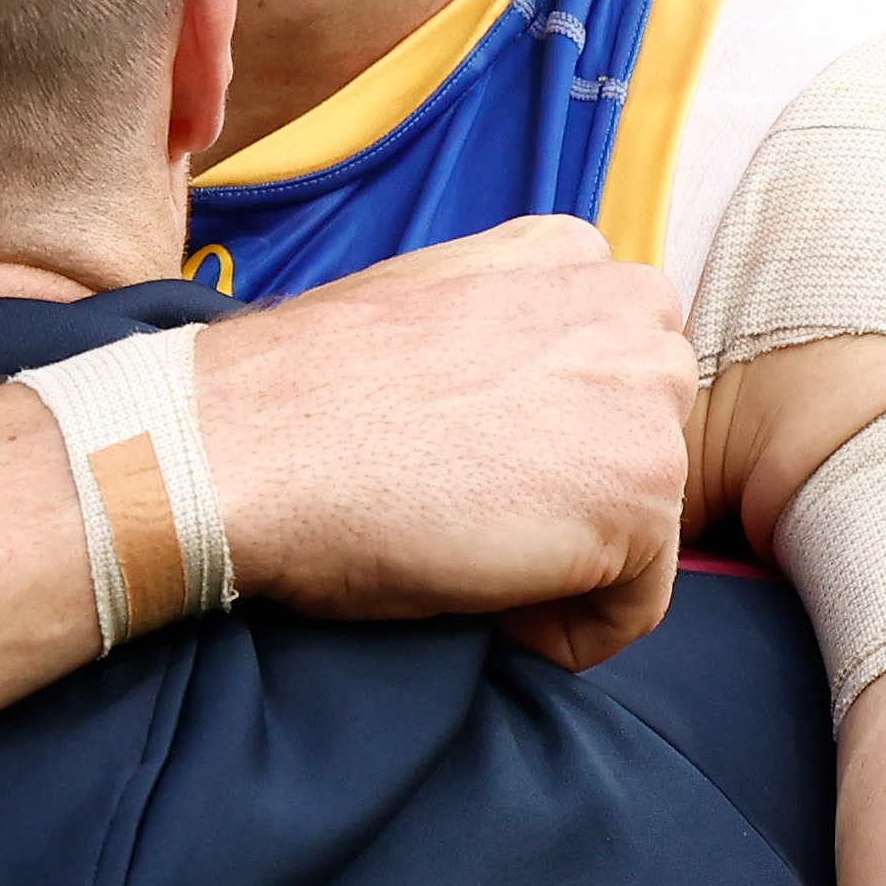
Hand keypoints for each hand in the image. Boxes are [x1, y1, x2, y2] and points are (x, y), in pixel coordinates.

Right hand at [191, 217, 695, 672]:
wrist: (240, 444)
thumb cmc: (304, 393)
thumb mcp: (431, 307)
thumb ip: (511, 331)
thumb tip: (531, 409)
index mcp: (570, 253)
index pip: (613, 377)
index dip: (545, 445)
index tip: (466, 468)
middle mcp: (630, 307)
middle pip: (642, 446)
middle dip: (571, 500)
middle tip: (463, 515)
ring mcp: (644, 399)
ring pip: (642, 525)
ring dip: (566, 565)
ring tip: (464, 551)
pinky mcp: (640, 493)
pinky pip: (633, 608)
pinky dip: (562, 632)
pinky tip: (482, 600)